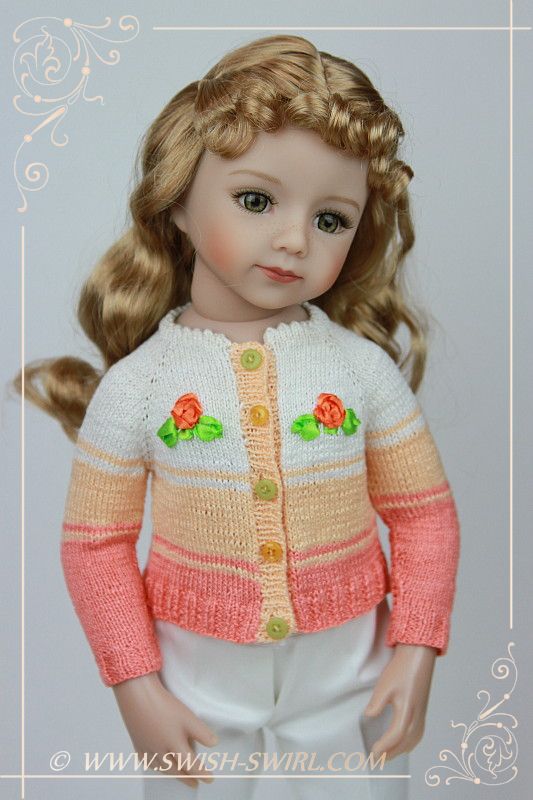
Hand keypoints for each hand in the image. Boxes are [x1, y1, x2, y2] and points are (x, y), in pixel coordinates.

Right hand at [112, 671, 217, 787]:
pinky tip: (156, 764)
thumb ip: (202, 732)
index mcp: (174, 746)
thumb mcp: (188, 717)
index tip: (209, 779)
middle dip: (187, 778)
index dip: (201, 773)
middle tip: (195, 783)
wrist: (138, 696)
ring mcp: (147, 749)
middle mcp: (160, 752)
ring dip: (171, 773)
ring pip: (161, 768)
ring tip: (178, 775)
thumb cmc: (164, 705)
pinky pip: (147, 761)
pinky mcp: (137, 742)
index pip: (191, 765)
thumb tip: (214, 744)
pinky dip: (154, 766)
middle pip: (175, 770)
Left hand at [363, 644, 436, 761]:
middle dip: (392, 753)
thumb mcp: (385, 685)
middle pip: (406, 742)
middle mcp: (417, 715)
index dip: (384, 747)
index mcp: (407, 710)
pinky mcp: (423, 710)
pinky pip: (418, 733)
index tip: (373, 753)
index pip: (396, 736)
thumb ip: (376, 703)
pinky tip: (403, 743)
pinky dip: (410, 743)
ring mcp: (422, 713)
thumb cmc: (402, 669)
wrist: (418, 656)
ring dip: (401, 750)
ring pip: (414, 740)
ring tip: (388, 755)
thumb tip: (368, 717)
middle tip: (378, 760)